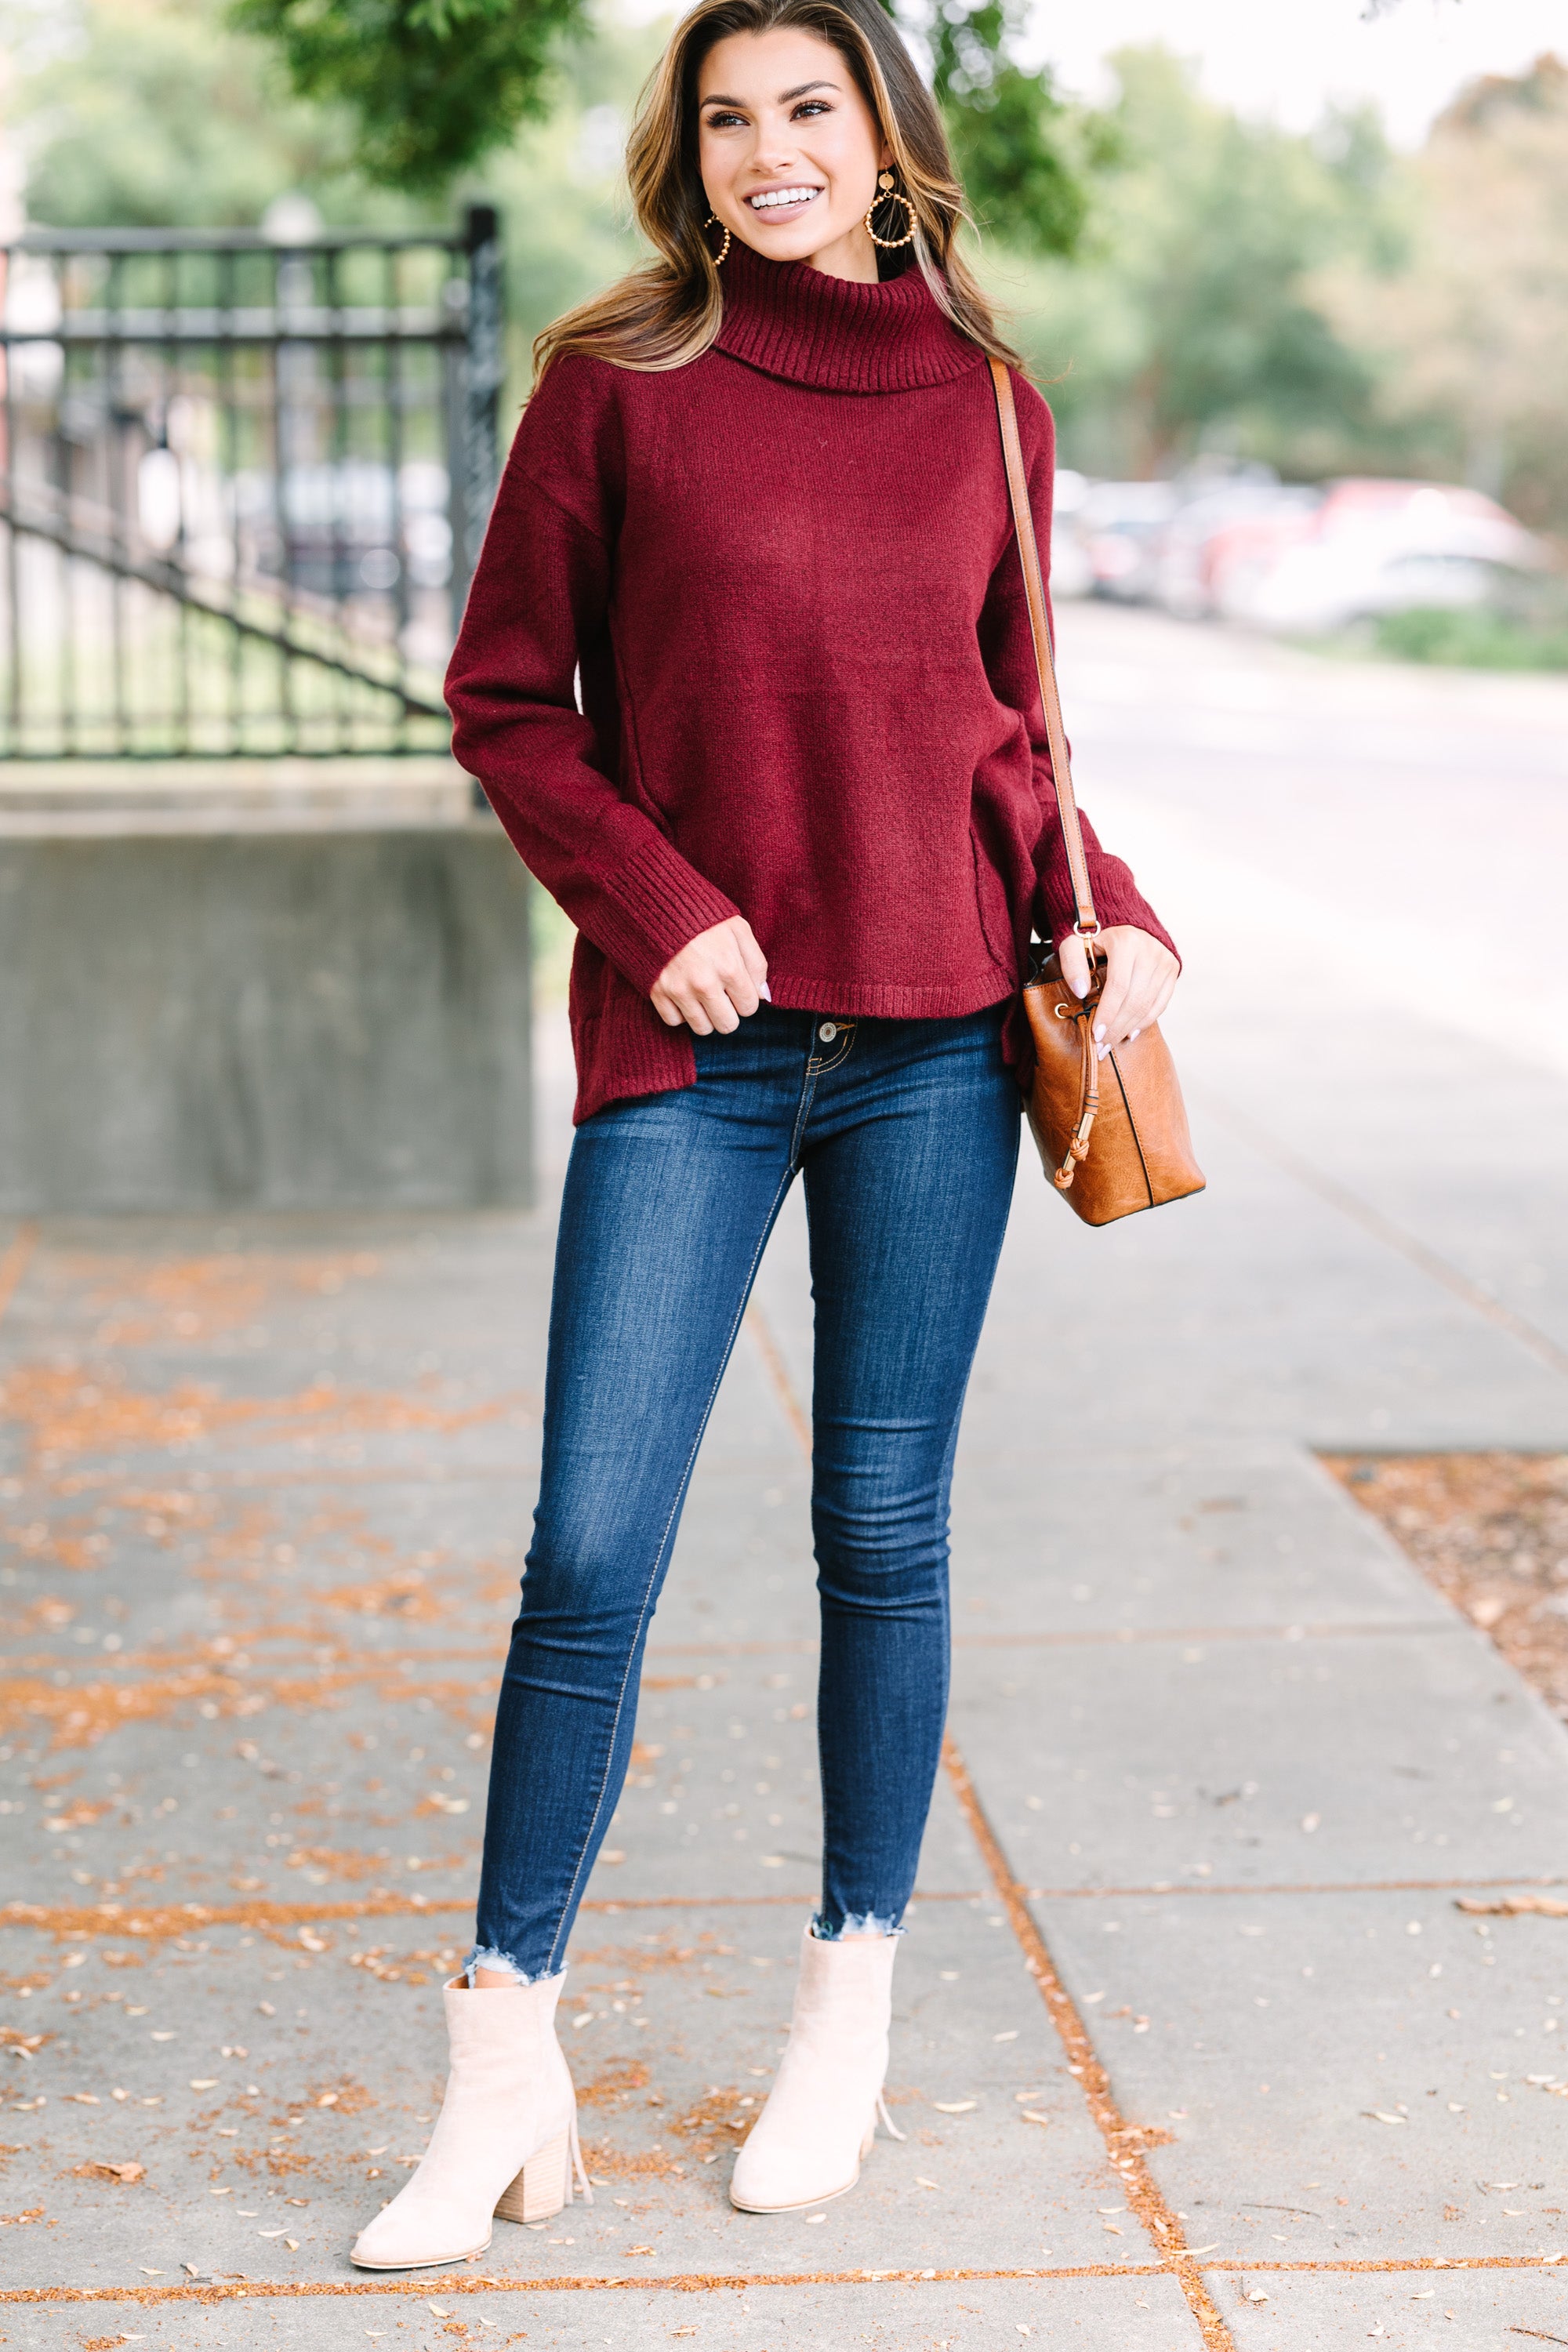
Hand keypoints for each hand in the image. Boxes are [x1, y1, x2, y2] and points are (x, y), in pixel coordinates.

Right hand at [651, 916, 769, 1034]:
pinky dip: (680, 1012)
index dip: (745, 998)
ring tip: (702, 995)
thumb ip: (756, 963)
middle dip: (728, 1012)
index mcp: (729, 967)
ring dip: (706, 1016)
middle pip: (727, 1025)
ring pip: (702, 1029)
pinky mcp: (657, 992)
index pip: (749, 1007)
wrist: (659, 904)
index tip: (736, 986)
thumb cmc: (704, 917)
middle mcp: (704, 983)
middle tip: (721, 995)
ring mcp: (678, 990)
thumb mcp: (738, 930)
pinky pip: (674, 1022)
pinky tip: (683, 994)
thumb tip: (763, 996)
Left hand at [1058, 925, 1178, 1061]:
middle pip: (1135, 999)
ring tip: (1111, 1044)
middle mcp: (1150, 951)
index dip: (1107, 1013)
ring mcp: (1164, 961)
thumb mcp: (1076, 941)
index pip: (1118, 986)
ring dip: (1128, 1029)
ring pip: (1148, 1005)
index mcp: (1127, 942)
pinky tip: (1130, 1033)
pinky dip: (1145, 1021)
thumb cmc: (1095, 933)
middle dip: (1116, 1027)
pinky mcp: (1172, 969)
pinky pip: (1161, 1003)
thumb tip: (1081, 993)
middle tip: (1100, 1047)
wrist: (1125, 919)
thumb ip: (1072, 964)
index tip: (1095, 1034)